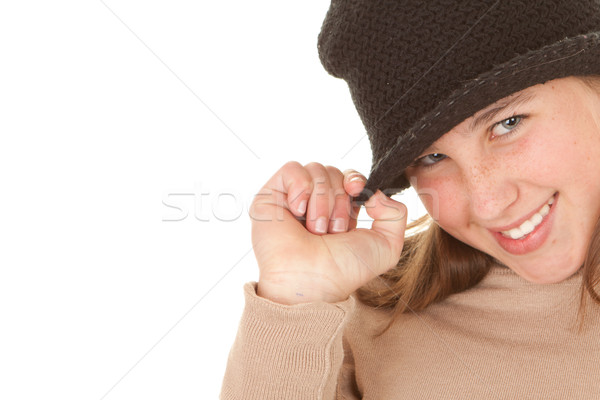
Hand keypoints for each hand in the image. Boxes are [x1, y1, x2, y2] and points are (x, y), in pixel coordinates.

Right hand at [249, 161, 406, 304]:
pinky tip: (298, 212)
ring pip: (315, 169)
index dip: (356, 180)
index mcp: (339, 211)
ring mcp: (292, 198)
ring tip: (315, 229)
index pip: (350, 177)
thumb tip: (375, 192)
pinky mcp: (271, 195)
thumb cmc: (343, 269)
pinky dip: (300, 187)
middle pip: (335, 171)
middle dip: (339, 200)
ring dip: (321, 200)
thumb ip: (396, 214)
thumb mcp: (386, 247)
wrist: (310, 279)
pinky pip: (292, 169)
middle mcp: (315, 203)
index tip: (357, 192)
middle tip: (332, 231)